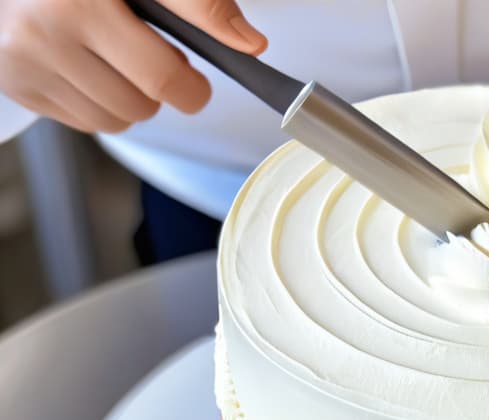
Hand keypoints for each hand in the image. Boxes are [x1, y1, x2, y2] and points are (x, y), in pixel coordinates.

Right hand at [0, 0, 265, 132]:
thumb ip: (200, 3)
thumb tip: (251, 45)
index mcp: (84, 0)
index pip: (161, 76)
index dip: (191, 87)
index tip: (195, 83)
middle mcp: (45, 32)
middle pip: (144, 105)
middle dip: (160, 88)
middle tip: (148, 53)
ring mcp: (25, 63)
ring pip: (118, 121)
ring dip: (132, 98)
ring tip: (115, 56)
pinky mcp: (17, 85)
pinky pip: (87, 124)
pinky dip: (100, 102)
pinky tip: (89, 66)